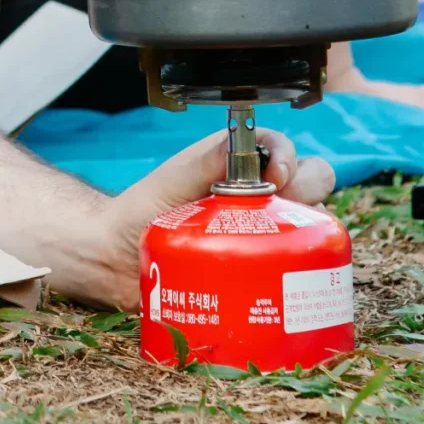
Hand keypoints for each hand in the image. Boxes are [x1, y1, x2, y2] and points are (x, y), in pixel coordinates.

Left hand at [99, 129, 334, 310]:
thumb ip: (206, 162)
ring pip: (307, 222)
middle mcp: (254, 192)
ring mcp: (259, 230)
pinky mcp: (257, 267)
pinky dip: (300, 270)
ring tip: (283, 248)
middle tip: (281, 214)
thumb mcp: (173, 182)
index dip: (290, 158)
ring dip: (307, 233)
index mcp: (236, 163)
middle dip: (307, 192)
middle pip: (308, 182)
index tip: (277, 178)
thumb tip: (240, 143)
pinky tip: (288, 281)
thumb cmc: (139, 212)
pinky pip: (292, 265)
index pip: (281, 148)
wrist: (115, 260)